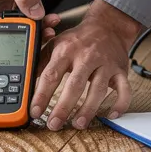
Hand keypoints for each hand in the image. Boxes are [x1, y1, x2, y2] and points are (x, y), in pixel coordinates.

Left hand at [30, 0, 142, 129]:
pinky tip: (112, 115)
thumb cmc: (78, 40)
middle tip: (53, 124)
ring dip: (88, 109)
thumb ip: (41, 62)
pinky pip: (124, 89)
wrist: (108, 26)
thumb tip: (26, 84)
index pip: (51, 75)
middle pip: (74, 85)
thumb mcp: (56, 44)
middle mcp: (86, 56)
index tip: (35, 112)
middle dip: (63, 107)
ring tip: (78, 124)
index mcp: (66, 50)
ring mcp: (106, 64)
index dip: (41, 95)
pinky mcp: (121, 70)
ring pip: (98, 89)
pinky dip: (121, 104)